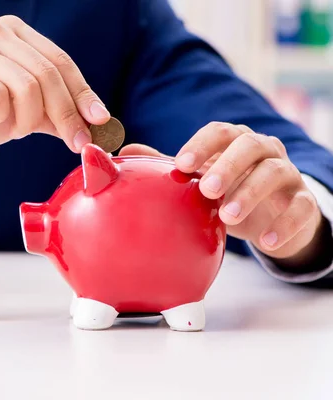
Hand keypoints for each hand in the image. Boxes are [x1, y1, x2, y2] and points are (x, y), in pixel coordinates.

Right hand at [0, 15, 110, 168]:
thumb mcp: (25, 115)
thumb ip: (55, 114)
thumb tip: (96, 124)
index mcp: (15, 33)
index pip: (60, 62)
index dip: (83, 94)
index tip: (99, 122)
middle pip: (47, 73)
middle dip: (65, 114)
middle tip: (73, 142)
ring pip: (25, 86)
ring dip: (25, 119)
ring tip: (10, 128)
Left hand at [120, 122, 326, 267]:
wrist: (271, 218)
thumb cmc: (228, 192)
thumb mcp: (199, 180)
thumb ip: (167, 166)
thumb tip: (125, 153)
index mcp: (236, 141)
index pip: (221, 131)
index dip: (202, 144)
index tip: (181, 164)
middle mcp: (265, 151)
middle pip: (251, 145)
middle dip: (228, 165)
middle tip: (206, 189)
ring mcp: (289, 174)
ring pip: (275, 173)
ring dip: (250, 193)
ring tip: (227, 215)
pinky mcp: (305, 202)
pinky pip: (302, 208)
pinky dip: (285, 224)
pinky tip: (264, 240)